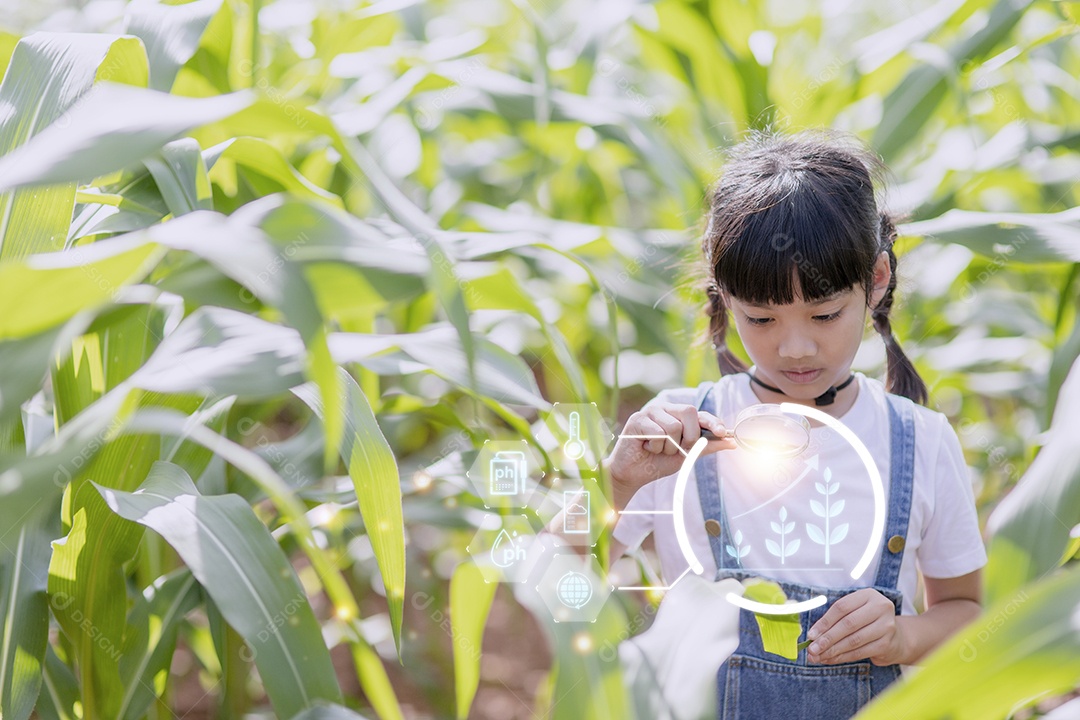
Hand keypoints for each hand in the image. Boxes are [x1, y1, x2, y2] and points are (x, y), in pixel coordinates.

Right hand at [608, 403, 735, 499]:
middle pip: (689, 412)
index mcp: (677, 415)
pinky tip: (646, 448)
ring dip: (669, 447)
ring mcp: (650, 411)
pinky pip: (658, 433)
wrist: (632, 475)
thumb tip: (732, 442)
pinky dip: (655, 447)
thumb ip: (707, 447)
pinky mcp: (638, 419)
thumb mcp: (687, 456)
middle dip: (689, 436)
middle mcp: (665, 409)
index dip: (713, 422)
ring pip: (674, 426)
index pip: (700, 413)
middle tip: (677, 450)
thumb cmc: (657, 463)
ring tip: (657, 450)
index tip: (724, 433)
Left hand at [806, 588, 908, 665]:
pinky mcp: (887, 644)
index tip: (810, 635)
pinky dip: (843, 657)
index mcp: (868, 595)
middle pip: (848, 624)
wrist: (896, 637)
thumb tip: (812, 636)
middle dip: (827, 638)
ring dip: (833, 650)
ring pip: (853, 640)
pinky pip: (860, 652)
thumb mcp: (854, 611)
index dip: (824, 622)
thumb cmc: (867, 621)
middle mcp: (880, 608)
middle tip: (812, 649)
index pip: (842, 607)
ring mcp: (886, 626)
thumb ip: (835, 619)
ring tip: (818, 656)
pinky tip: (831, 659)